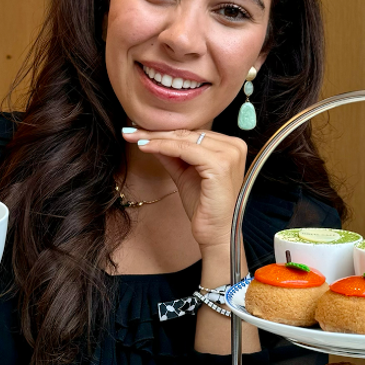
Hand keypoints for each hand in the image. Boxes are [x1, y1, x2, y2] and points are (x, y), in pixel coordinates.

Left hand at [129, 129, 247, 253]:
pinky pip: (184, 150)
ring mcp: (229, 154)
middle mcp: (234, 146)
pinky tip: (145, 146)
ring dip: (156, 138)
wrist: (216, 233)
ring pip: (184, 139)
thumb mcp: (184, 174)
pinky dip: (162, 147)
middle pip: (188, 133)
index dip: (165, 132)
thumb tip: (150, 138)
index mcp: (231, 146)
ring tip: (133, 137)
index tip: (139, 131)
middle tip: (130, 131)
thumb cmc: (205, 207)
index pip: (192, 133)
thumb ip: (171, 156)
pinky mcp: (220, 164)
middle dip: (157, 132)